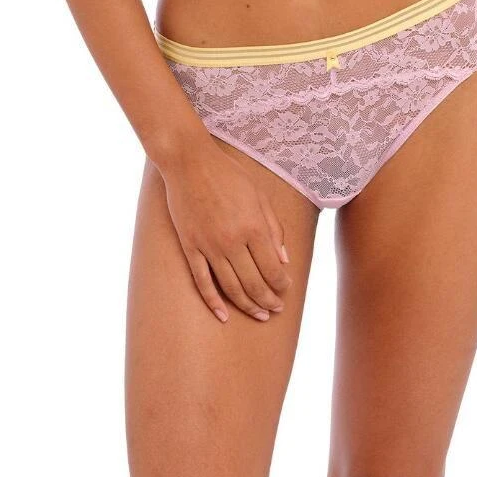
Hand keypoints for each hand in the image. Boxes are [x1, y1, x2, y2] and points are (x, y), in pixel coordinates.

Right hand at [160, 136, 292, 323]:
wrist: (189, 162)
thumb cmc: (228, 174)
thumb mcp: (260, 195)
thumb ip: (274, 228)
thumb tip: (285, 259)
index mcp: (254, 226)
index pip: (273, 269)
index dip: (281, 285)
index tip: (286, 290)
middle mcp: (233, 241)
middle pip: (254, 283)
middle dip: (268, 301)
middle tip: (276, 310)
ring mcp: (209, 246)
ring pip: (231, 287)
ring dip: (247, 305)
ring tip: (259, 315)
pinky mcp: (190, 247)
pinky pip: (202, 281)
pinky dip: (213, 302)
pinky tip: (223, 315)